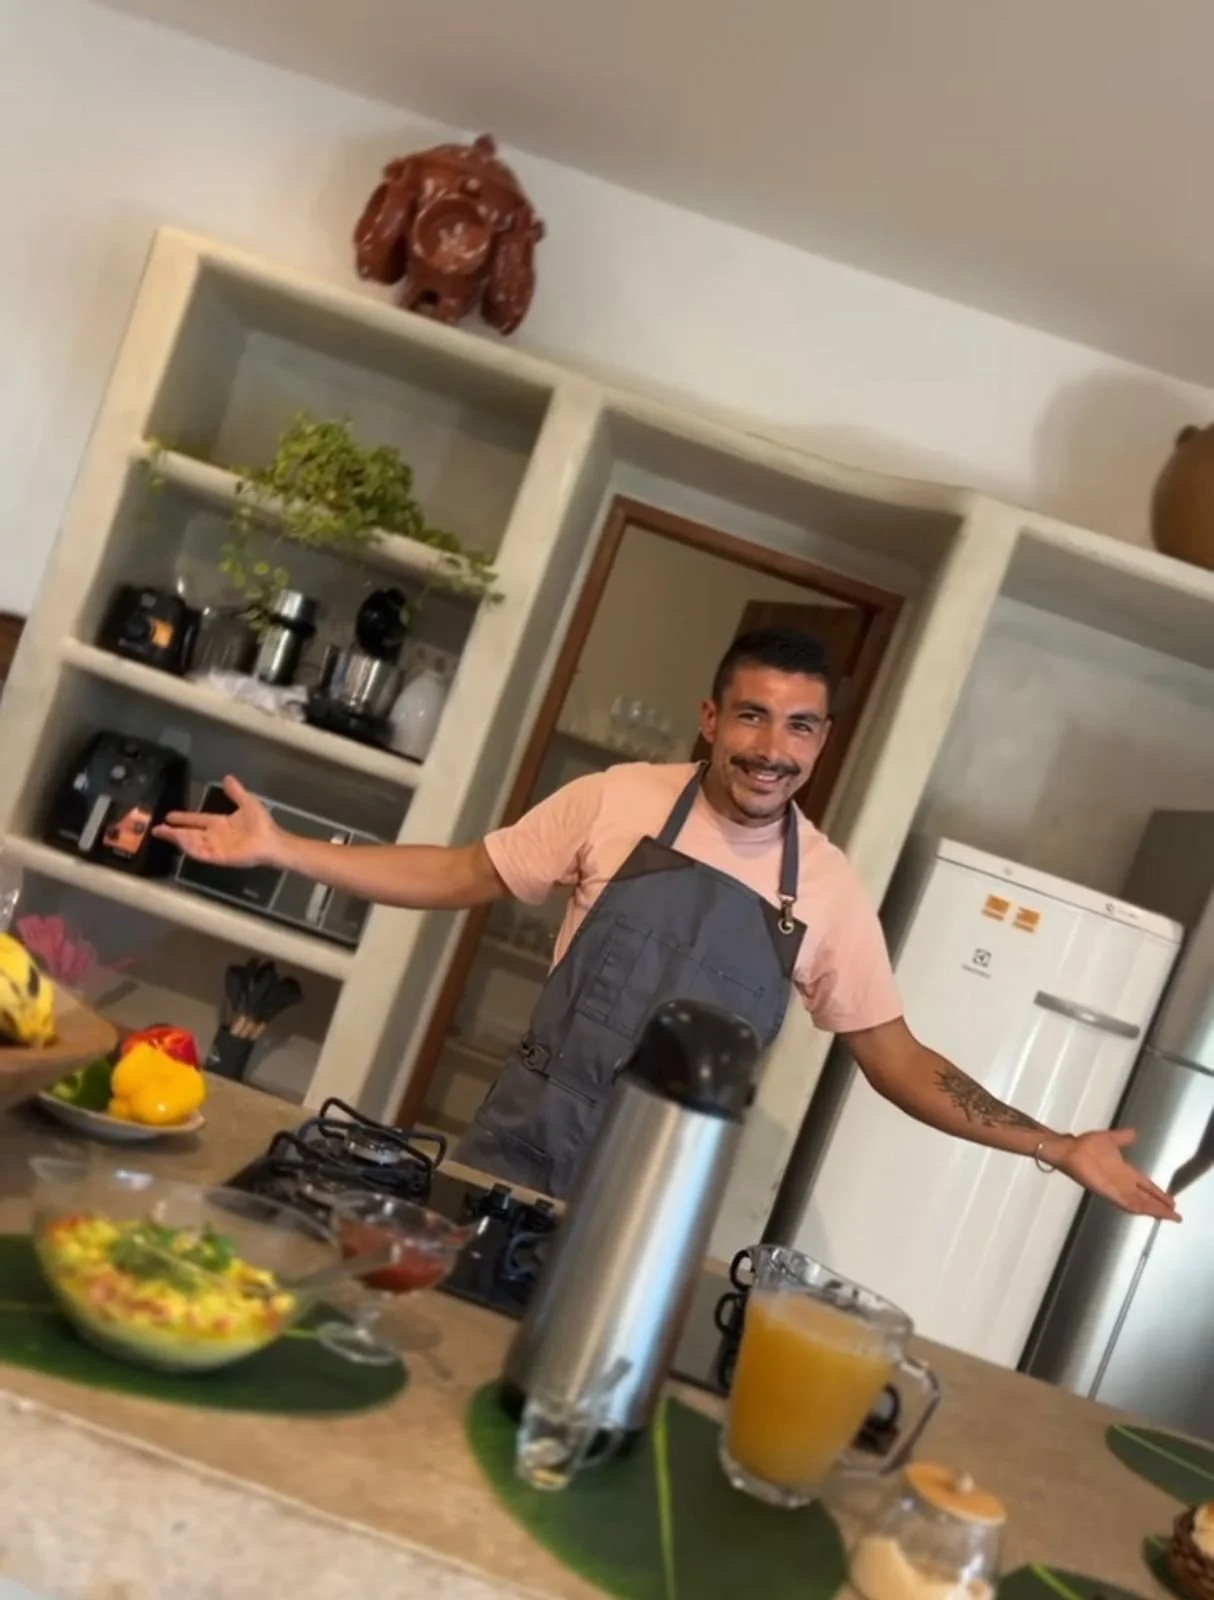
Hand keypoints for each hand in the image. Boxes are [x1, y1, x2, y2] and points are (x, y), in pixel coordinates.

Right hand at [153, 776, 283, 868]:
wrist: (272, 841)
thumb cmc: (261, 824)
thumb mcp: (247, 803)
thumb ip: (236, 792)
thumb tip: (228, 777)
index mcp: (219, 824)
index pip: (196, 820)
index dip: (183, 818)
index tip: (168, 815)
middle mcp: (214, 836)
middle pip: (188, 833)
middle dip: (172, 831)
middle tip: (156, 828)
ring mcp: (215, 847)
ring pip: (191, 843)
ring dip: (178, 838)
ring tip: (165, 832)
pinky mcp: (218, 857)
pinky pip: (200, 853)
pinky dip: (190, 847)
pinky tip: (181, 841)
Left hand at [1042, 1128, 1180, 1220]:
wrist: (1069, 1150)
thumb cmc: (1086, 1145)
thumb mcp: (1111, 1139)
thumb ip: (1124, 1138)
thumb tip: (1135, 1133)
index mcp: (1124, 1172)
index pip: (1146, 1186)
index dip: (1159, 1194)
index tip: (1172, 1200)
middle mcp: (1122, 1183)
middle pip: (1146, 1199)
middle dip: (1161, 1207)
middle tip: (1176, 1215)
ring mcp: (1115, 1189)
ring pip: (1140, 1204)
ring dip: (1155, 1210)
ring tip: (1170, 1215)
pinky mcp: (1107, 1192)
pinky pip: (1127, 1203)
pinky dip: (1140, 1208)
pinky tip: (1151, 1212)